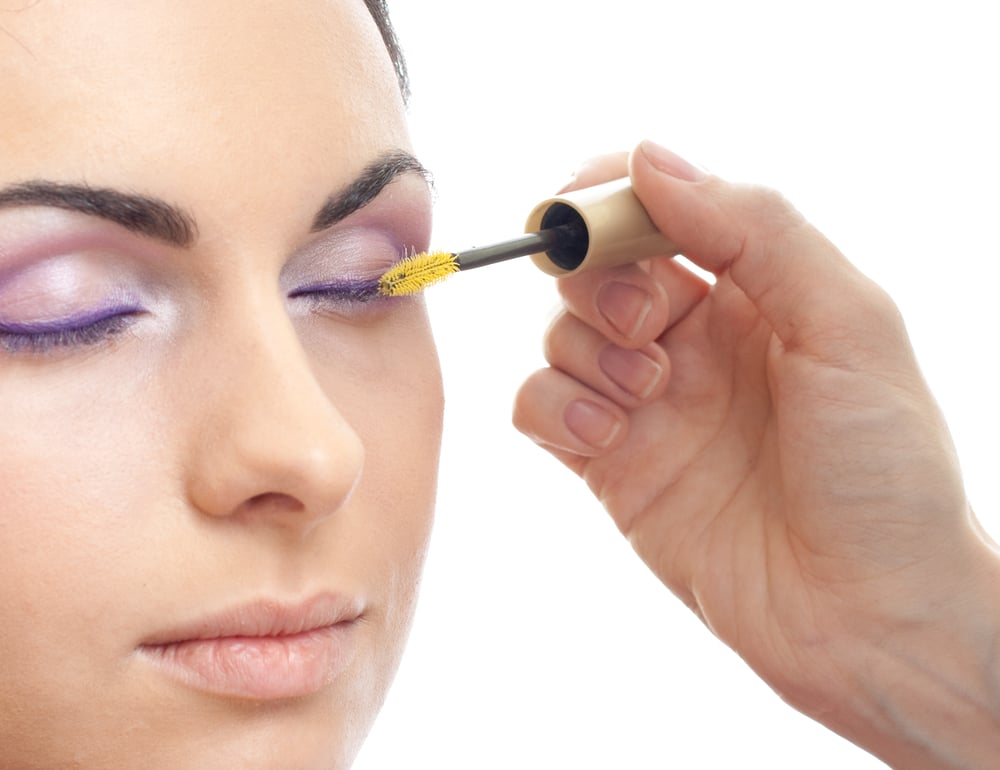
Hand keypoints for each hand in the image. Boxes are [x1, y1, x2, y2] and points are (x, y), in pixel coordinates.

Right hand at [513, 141, 999, 766]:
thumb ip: (753, 229)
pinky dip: (552, 406)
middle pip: (594, 266)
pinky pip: (540, 407)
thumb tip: (649, 159)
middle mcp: (693, 336)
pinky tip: (604, 434)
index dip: (609, 197)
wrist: (868, 614)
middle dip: (599, 281)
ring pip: (560, 334)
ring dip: (585, 352)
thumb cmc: (883, 470)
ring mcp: (648, 401)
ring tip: (646, 396)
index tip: (585, 212)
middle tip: (648, 326)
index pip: (655, 207)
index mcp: (753, 287)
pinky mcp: (612, 464)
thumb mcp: (847, 323)